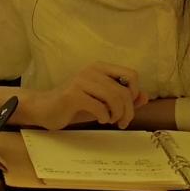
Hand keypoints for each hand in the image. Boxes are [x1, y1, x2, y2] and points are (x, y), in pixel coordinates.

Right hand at [21, 64, 146, 129]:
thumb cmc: (74, 105)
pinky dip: (104, 116)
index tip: (127, 107)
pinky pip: (99, 107)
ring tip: (110, 121)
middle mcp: (91, 70)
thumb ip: (123, 99)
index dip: (134, 93)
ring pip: (114, 98)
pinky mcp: (73, 94)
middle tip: (121, 122)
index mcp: (100, 68)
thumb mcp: (102, 102)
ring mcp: (81, 81)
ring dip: (117, 115)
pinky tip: (99, 119)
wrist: (44, 109)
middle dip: (128, 111)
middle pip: (124, 91)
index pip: (131, 74)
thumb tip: (145, 97)